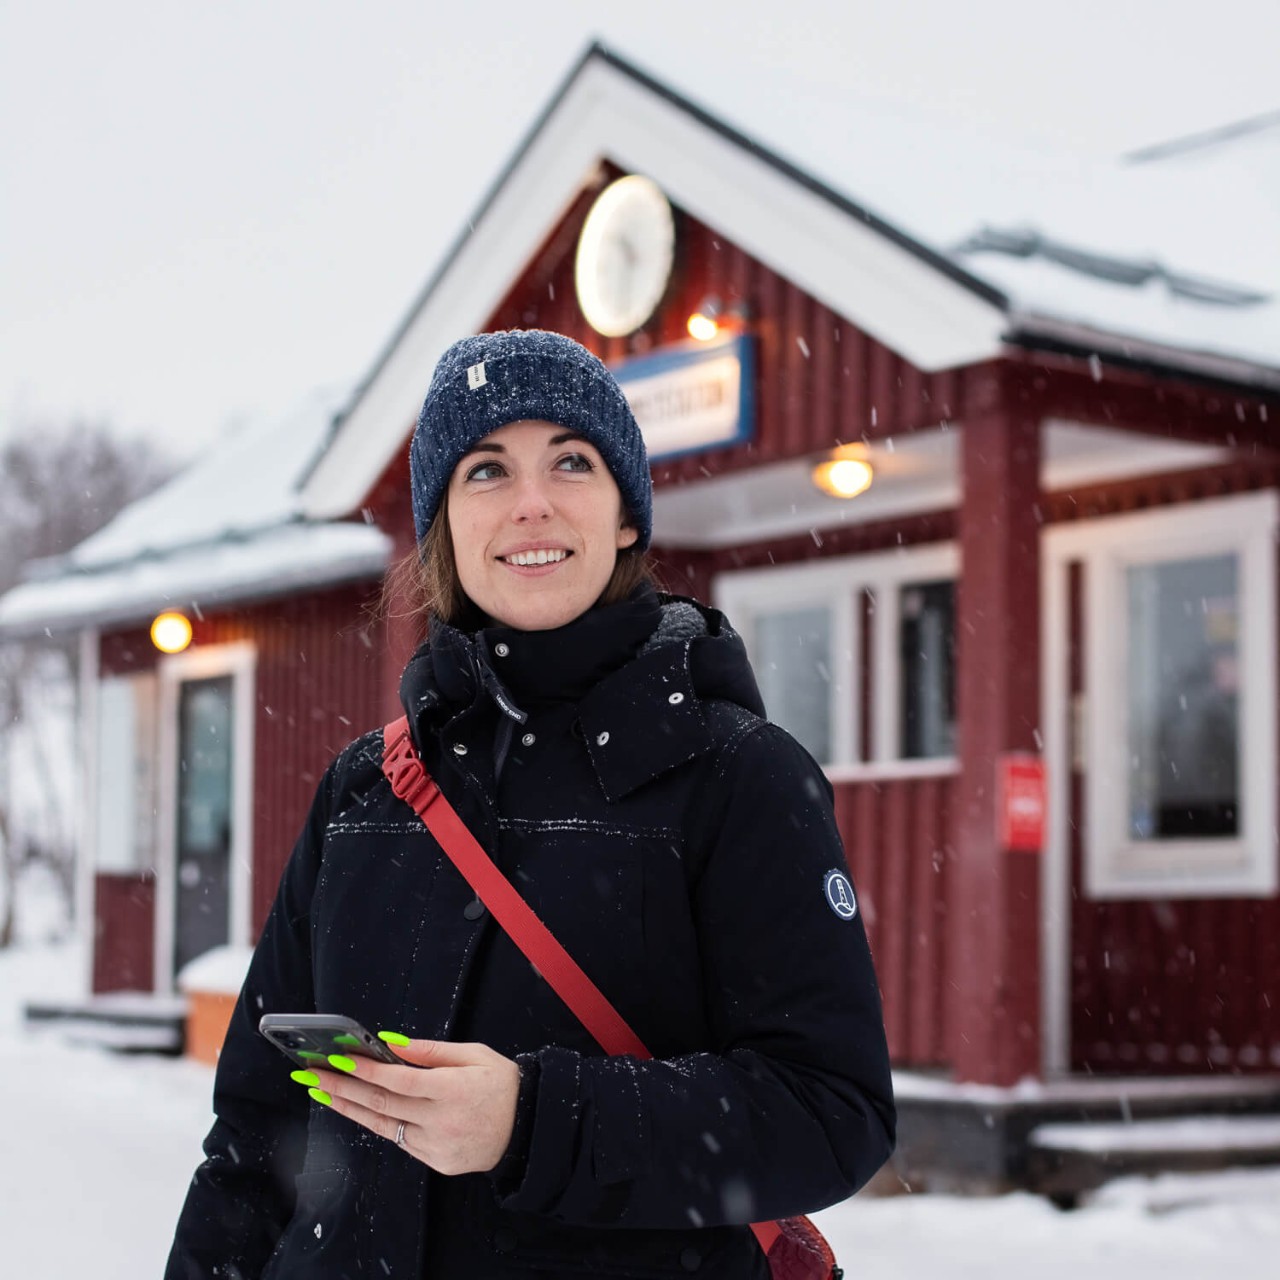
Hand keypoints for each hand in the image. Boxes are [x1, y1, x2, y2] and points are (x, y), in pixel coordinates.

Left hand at [302, 1038, 520, 1175]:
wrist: (526, 1128)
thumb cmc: (501, 1084)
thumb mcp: (475, 1054)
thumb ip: (432, 1051)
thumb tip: (392, 1042)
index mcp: (454, 1089)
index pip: (399, 1079)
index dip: (365, 1070)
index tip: (336, 1059)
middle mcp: (442, 1121)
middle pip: (382, 1103)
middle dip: (341, 1087)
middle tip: (310, 1074)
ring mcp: (437, 1146)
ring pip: (383, 1125)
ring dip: (348, 1108)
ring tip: (320, 1092)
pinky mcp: (436, 1162)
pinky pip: (401, 1140)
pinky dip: (378, 1122)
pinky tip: (358, 1109)